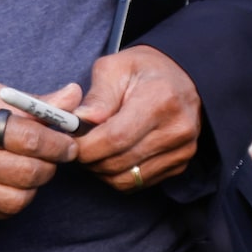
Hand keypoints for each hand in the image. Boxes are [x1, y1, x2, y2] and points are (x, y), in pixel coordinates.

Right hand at [0, 74, 77, 219]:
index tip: (68, 143)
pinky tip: (11, 182)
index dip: (58, 144)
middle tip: (54, 155)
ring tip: (31, 169)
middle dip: (50, 166)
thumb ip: (32, 102)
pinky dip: (13, 200)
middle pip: (26, 174)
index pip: (28, 140)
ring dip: (33, 187)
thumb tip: (75, 99)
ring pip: (15, 200)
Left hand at [72, 46, 201, 192]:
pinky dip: (117, 175)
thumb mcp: (114, 68)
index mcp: (160, 100)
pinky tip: (111, 156)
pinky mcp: (180, 164)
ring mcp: (182, 150)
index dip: (85, 146)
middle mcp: (177, 128)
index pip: (114, 138)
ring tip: (93, 150)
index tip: (69, 142)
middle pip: (118, 162)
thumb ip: (97, 97)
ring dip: (100, 170)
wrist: (182, 78)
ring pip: (126, 179)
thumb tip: (79, 120)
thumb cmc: (143, 71)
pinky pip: (138, 183)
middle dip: (88, 159)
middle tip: (76, 146)